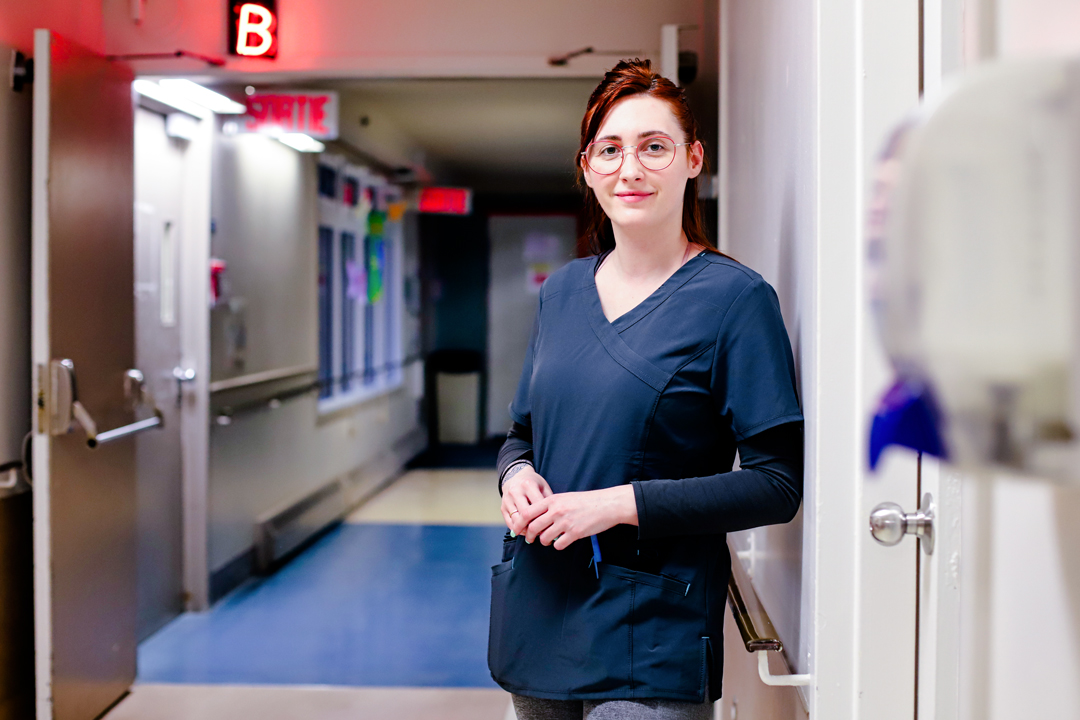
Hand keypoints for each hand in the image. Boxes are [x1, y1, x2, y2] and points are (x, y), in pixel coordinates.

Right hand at [501, 465, 552, 535]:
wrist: (515, 476)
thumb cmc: (533, 483)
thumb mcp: (543, 486)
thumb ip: (549, 501)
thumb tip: (554, 519)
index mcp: (528, 485)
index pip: (537, 505)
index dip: (544, 517)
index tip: (551, 524)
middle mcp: (515, 491)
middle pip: (525, 514)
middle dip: (534, 526)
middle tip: (543, 533)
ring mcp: (507, 499)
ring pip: (516, 520)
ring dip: (525, 530)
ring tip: (534, 533)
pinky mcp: (502, 506)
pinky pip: (509, 522)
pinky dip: (517, 529)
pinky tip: (525, 531)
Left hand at [519, 485, 637, 550]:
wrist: (607, 504)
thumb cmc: (586, 501)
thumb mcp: (565, 498)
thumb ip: (550, 506)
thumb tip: (535, 518)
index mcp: (552, 500)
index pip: (527, 512)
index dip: (520, 523)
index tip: (518, 529)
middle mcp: (557, 511)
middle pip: (533, 527)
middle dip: (529, 536)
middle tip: (530, 539)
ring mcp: (566, 522)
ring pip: (544, 538)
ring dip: (544, 541)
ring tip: (548, 540)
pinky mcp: (575, 533)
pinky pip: (558, 545)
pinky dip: (558, 545)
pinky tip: (562, 541)